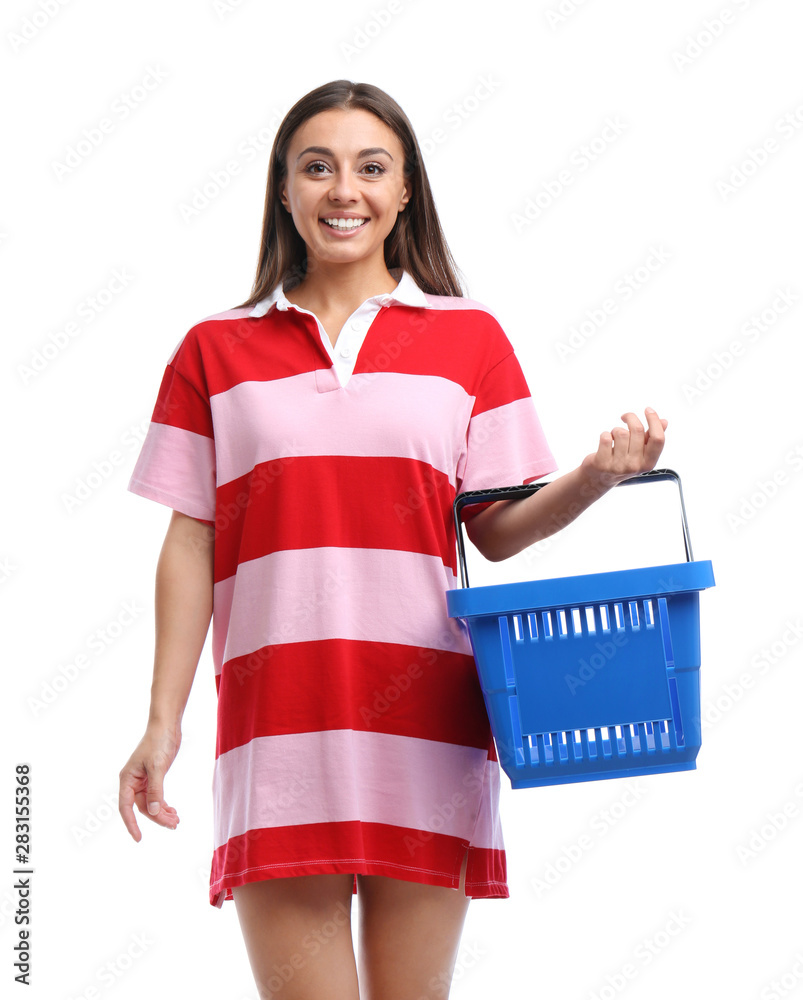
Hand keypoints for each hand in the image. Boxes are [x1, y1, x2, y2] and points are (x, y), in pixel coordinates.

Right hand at [118, 724, 181, 841]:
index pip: (126, 808)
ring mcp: (143, 780)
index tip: (139, 838)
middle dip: (157, 818)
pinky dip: (164, 805)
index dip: (131, 824)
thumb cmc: (158, 742)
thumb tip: (154, 812)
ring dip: (162, 813)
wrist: (166, 726)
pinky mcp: (153, 777)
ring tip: (176, 820)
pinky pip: (156, 797)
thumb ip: (155, 790)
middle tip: (174, 824)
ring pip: (151, 804)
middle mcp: (132, 782)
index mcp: (127, 779)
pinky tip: (173, 811)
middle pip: (143, 807)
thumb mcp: (157, 767)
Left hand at [580, 407, 667, 490]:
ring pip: (620, 432)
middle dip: (631, 418)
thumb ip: (651, 438)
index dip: (654, 421)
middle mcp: (635, 466)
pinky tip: (606, 441)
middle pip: (637, 430)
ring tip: (614, 437)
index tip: (648, 410)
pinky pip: (605, 437)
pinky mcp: (602, 463)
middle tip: (625, 417)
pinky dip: (605, 434)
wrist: (599, 479)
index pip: (658, 439)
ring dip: (616, 430)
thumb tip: (664, 422)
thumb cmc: (621, 462)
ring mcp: (618, 466)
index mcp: (648, 463)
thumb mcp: (640, 454)